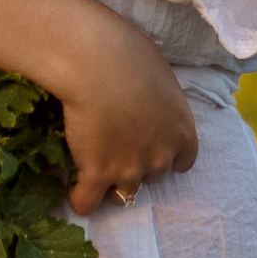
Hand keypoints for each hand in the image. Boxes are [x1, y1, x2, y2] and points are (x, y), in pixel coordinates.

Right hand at [54, 3, 197, 217]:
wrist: (96, 63)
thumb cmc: (128, 55)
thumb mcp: (160, 76)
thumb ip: (159, 100)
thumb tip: (146, 99)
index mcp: (181, 131)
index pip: (184, 161)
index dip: (167, 157)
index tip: (152, 150)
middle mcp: (161, 157)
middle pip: (153, 177)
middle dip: (137, 167)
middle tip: (117, 151)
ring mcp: (129, 169)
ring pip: (124, 195)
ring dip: (111, 187)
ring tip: (94, 175)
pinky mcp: (98, 174)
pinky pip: (86, 202)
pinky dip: (80, 200)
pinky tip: (73, 191)